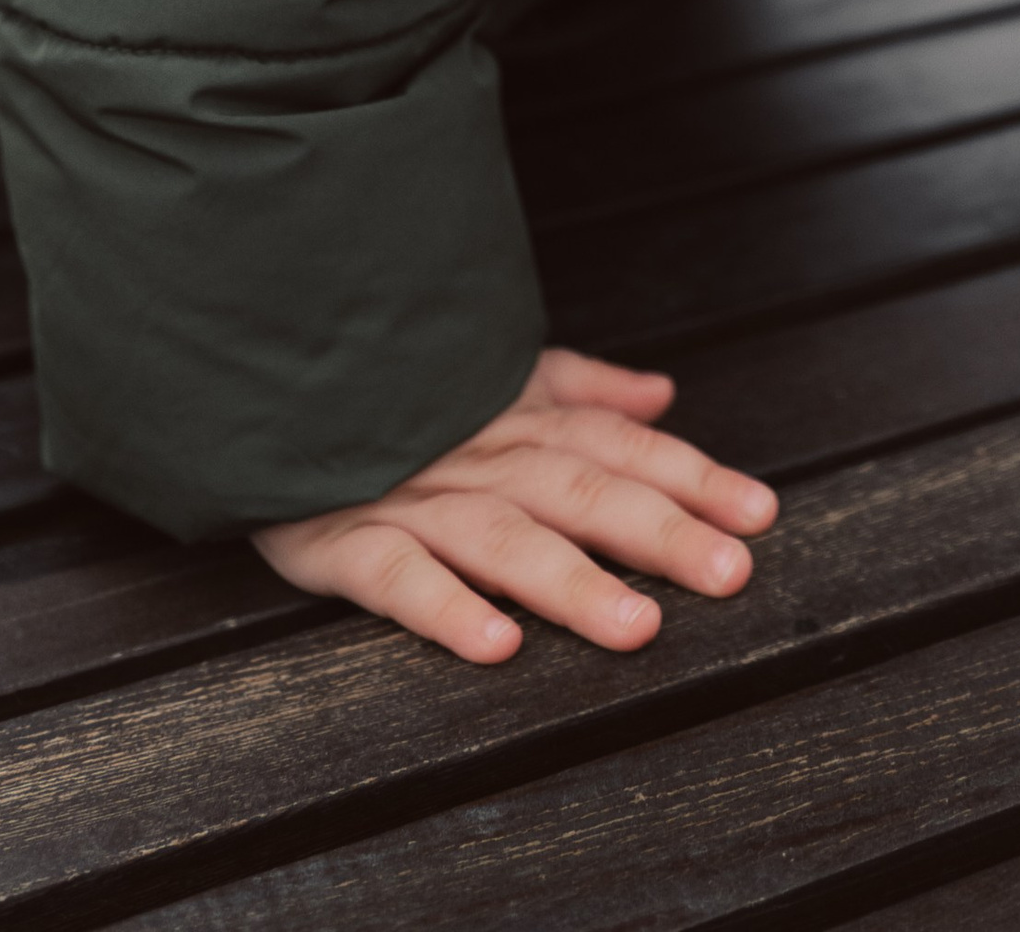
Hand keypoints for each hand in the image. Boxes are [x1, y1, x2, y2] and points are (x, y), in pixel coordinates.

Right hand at [252, 346, 776, 664]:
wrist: (260, 385)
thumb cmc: (391, 395)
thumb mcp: (488, 376)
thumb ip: (578, 387)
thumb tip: (663, 391)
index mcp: (515, 415)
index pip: (619, 443)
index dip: (691, 476)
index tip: (759, 515)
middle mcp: (475, 453)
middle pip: (580, 489)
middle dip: (659, 531)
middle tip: (729, 573)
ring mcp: (409, 496)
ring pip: (503, 539)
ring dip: (572, 582)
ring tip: (637, 627)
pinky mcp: (338, 538)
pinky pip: (397, 574)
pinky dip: (446, 607)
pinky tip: (496, 643)